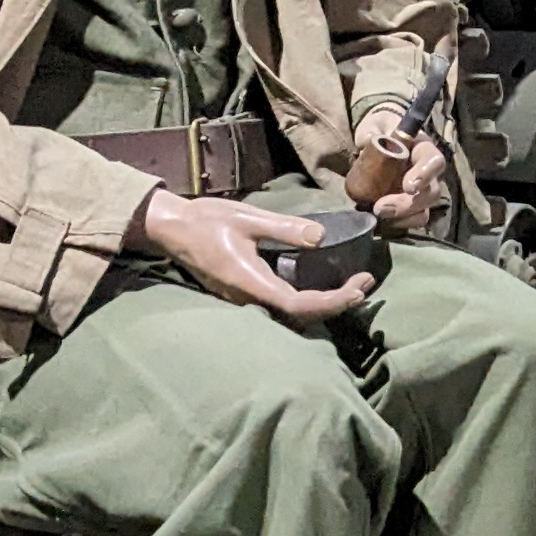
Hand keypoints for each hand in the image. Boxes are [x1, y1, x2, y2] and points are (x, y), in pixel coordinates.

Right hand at [135, 188, 370, 320]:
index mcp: (251, 283)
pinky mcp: (242, 295)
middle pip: (300, 317)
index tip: (360, 286)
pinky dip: (306, 302)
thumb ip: (285, 229)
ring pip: (290, 316)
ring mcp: (243, 301)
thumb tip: (321, 237)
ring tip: (352, 287)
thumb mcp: (248, 218)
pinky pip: (279, 308)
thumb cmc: (206, 220)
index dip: (334, 301)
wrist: (170, 229)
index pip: (301, 305)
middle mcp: (248, 299)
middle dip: (336, 304)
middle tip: (365, 284)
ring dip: (323, 305)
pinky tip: (322, 286)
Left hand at [343, 118, 450, 230]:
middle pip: (431, 192)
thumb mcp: (376, 124)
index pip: (434, 162)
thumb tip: (369, 140)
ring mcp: (421, 190)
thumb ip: (372, 130)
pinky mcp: (411, 204)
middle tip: (380, 208)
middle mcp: (428, 172)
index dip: (425, 175)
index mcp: (423, 149)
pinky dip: (400, 224)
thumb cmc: (381, 129)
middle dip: (407, 205)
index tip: (408, 186)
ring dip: (404, 217)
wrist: (379, 139)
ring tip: (379, 216)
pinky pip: (414, 219)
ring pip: (425, 210)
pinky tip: (383, 222)